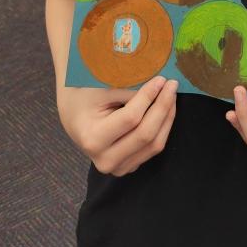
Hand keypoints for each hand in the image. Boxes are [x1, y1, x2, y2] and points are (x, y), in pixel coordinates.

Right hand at [58, 76, 177, 176]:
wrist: (74, 115)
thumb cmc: (85, 96)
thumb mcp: (102, 88)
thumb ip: (130, 90)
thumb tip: (160, 85)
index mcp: (93, 139)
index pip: (131, 118)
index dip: (149, 97)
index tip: (161, 78)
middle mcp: (105, 160)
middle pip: (145, 135)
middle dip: (163, 107)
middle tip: (172, 85)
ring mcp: (118, 168)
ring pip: (154, 145)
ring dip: (167, 117)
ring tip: (171, 94)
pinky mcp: (129, 166)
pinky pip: (152, 148)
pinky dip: (163, 127)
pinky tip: (165, 108)